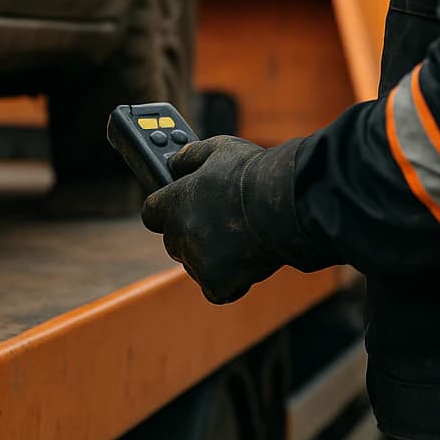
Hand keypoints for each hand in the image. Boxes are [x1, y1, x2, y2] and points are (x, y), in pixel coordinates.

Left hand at [142, 136, 285, 303]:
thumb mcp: (218, 149)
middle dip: (191, 233)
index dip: (167, 210)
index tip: (181, 208)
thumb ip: (189, 157)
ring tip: (240, 239)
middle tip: (219, 223)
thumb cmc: (255, 174)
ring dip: (209, 257)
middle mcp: (179, 233)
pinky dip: (228, 282)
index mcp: (174, 202)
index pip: (152, 212)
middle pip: (173, 240)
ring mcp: (196, 260)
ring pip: (193, 264)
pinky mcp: (216, 282)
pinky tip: (243, 264)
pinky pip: (214, 289)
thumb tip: (175, 163)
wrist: (287, 204)